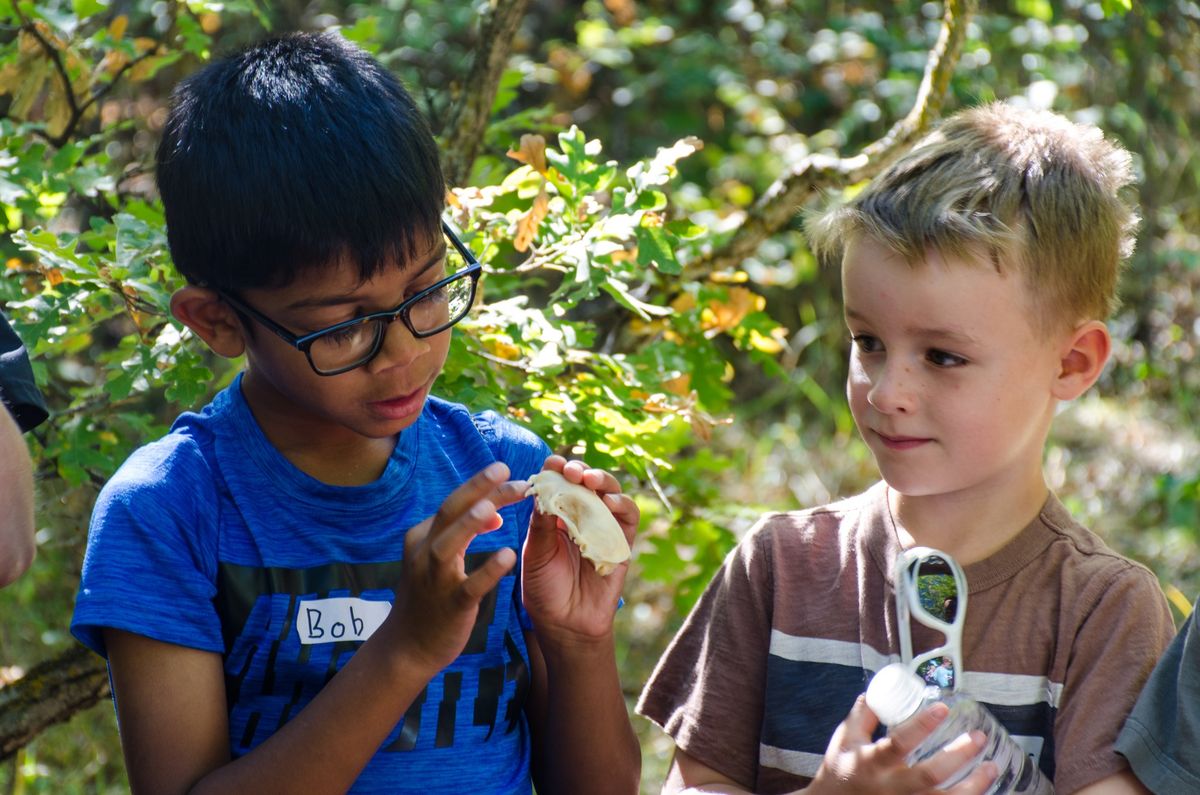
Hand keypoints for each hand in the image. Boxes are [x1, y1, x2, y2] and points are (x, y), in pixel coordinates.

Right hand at [380, 462, 527, 671]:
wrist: (407, 647)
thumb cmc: (429, 597)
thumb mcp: (441, 559)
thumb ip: (465, 533)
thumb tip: (494, 512)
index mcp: (422, 537)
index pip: (452, 503)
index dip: (478, 485)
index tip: (503, 468)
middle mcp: (424, 553)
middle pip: (450, 513)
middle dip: (478, 489)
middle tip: (507, 468)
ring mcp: (434, 579)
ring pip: (450, 545)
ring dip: (470, 523)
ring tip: (494, 506)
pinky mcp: (450, 606)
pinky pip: (470, 586)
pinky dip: (488, 570)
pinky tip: (507, 557)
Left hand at [521, 455, 638, 642]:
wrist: (565, 625)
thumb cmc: (545, 589)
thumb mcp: (536, 553)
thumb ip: (542, 523)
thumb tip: (542, 488)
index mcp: (556, 515)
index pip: (560, 484)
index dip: (557, 470)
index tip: (551, 463)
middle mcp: (581, 517)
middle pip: (587, 482)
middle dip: (579, 470)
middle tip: (570, 470)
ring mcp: (604, 528)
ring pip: (610, 493)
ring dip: (602, 481)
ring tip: (589, 479)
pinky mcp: (622, 543)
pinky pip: (628, 518)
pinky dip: (622, 504)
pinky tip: (608, 502)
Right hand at [806, 695, 995, 794]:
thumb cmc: (839, 772)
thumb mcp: (845, 740)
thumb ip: (863, 716)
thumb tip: (877, 691)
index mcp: (872, 763)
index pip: (899, 742)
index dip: (922, 726)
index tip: (943, 709)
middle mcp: (890, 787)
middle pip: (930, 775)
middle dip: (958, 756)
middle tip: (979, 738)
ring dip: (973, 786)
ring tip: (991, 767)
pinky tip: (980, 790)